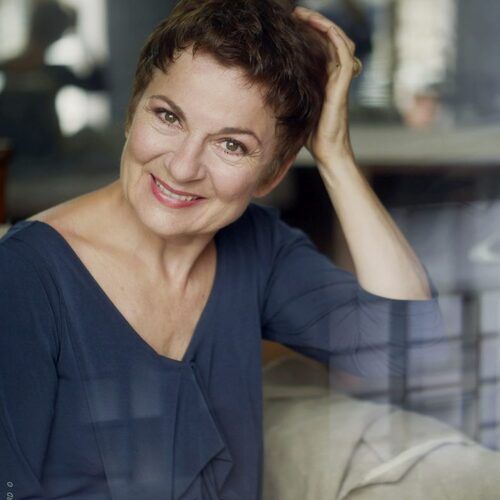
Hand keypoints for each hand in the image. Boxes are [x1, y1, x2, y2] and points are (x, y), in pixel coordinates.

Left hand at [292, 6, 357, 167]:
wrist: (326, 152)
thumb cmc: (310, 136)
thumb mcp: (295, 109)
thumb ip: (288, 95)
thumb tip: (263, 88)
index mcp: (324, 80)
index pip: (321, 47)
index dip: (308, 33)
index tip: (288, 24)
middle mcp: (334, 76)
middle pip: (331, 39)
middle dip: (314, 23)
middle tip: (295, 13)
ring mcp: (340, 80)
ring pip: (339, 41)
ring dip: (323, 25)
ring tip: (304, 15)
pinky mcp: (342, 86)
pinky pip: (344, 55)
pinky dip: (335, 38)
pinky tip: (320, 28)